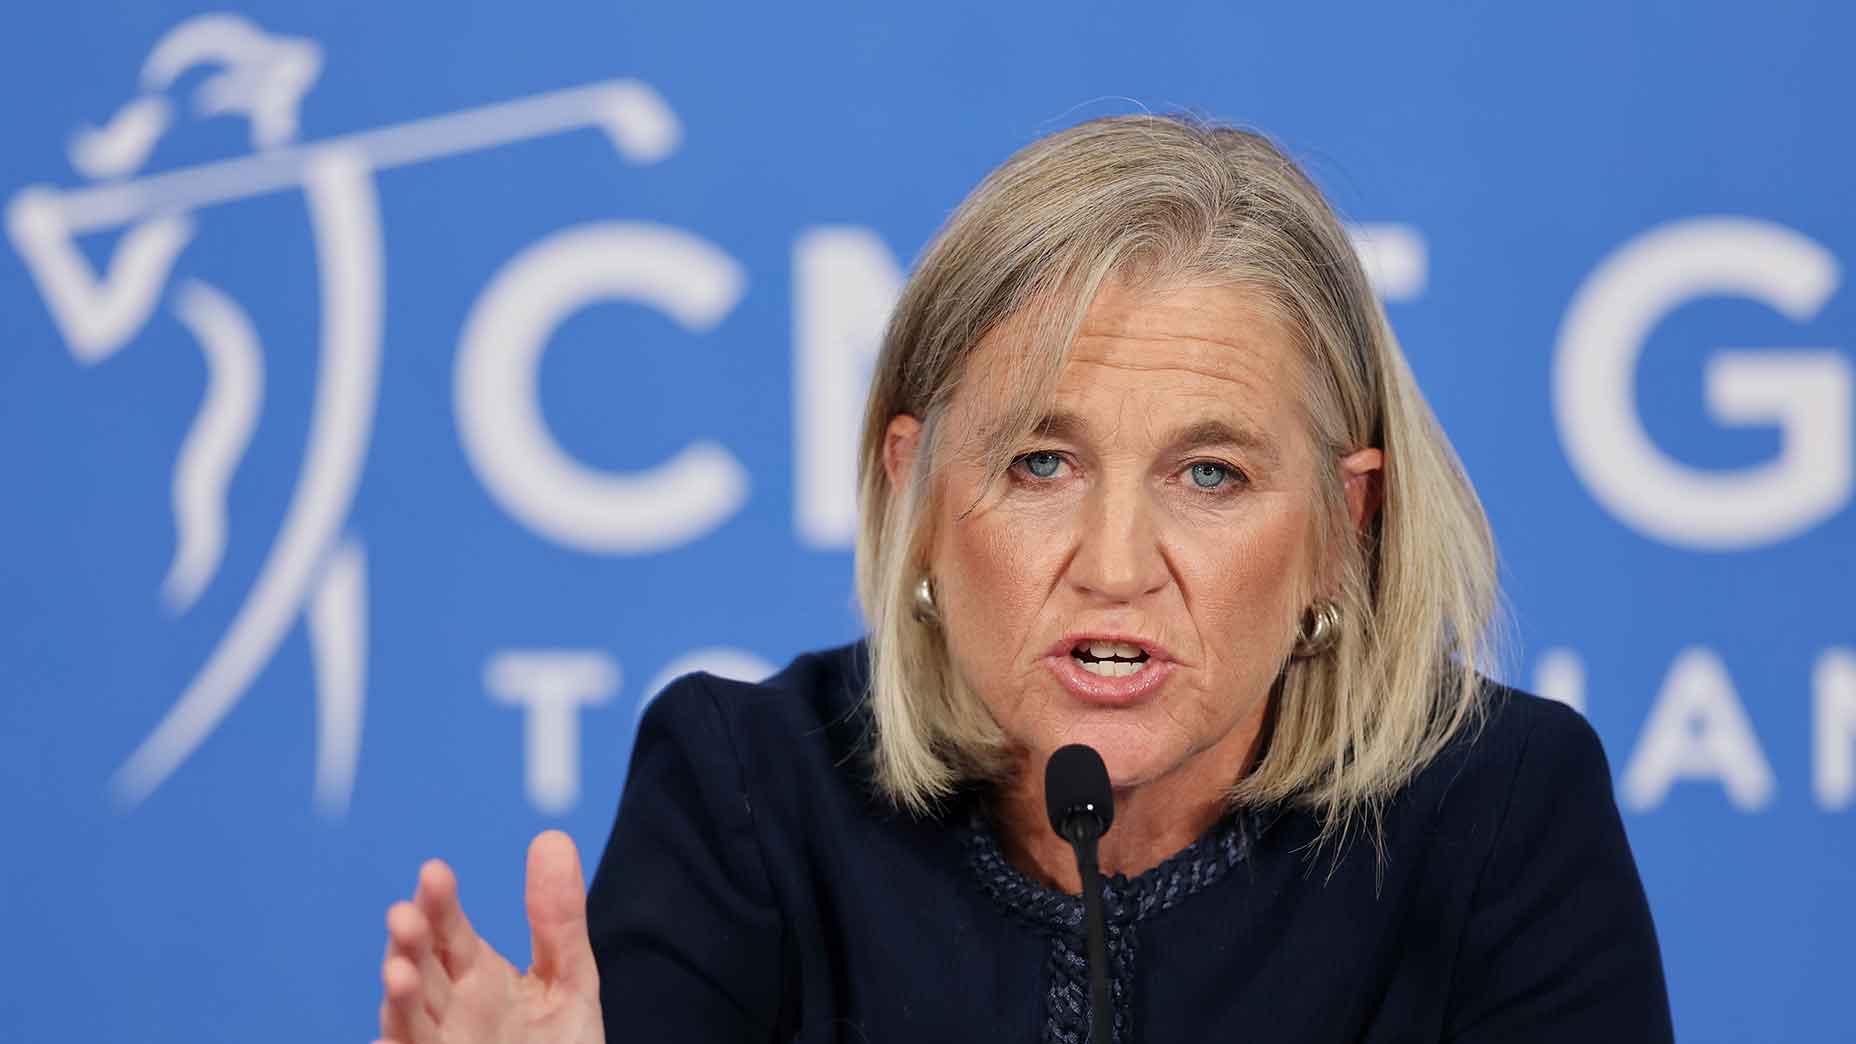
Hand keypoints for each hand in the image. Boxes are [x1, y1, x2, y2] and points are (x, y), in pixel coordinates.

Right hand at [375, 831, 604, 1043]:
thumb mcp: (569, 980)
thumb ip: (557, 917)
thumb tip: (551, 837)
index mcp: (475, 975)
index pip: (447, 931)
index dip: (439, 903)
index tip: (436, 872)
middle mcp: (448, 1011)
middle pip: (420, 971)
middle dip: (409, 944)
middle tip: (404, 917)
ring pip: (408, 1021)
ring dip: (399, 998)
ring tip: (398, 972)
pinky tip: (384, 1043)